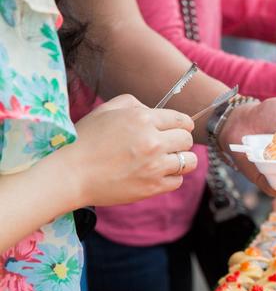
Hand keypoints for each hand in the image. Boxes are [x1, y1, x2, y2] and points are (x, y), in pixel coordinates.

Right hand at [63, 95, 196, 206]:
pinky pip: (178, 180)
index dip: (181, 125)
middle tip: (166, 145)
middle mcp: (153, 141)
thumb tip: (154, 110)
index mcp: (142, 119)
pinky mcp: (153, 187)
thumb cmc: (85, 140)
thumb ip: (133, 104)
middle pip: (188, 140)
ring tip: (165, 160)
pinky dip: (170, 178)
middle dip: (179, 141)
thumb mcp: (105, 111)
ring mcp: (155, 166)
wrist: (70, 174)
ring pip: (189, 161)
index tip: (176, 129)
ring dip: (180, 160)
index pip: (182, 120)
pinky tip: (155, 174)